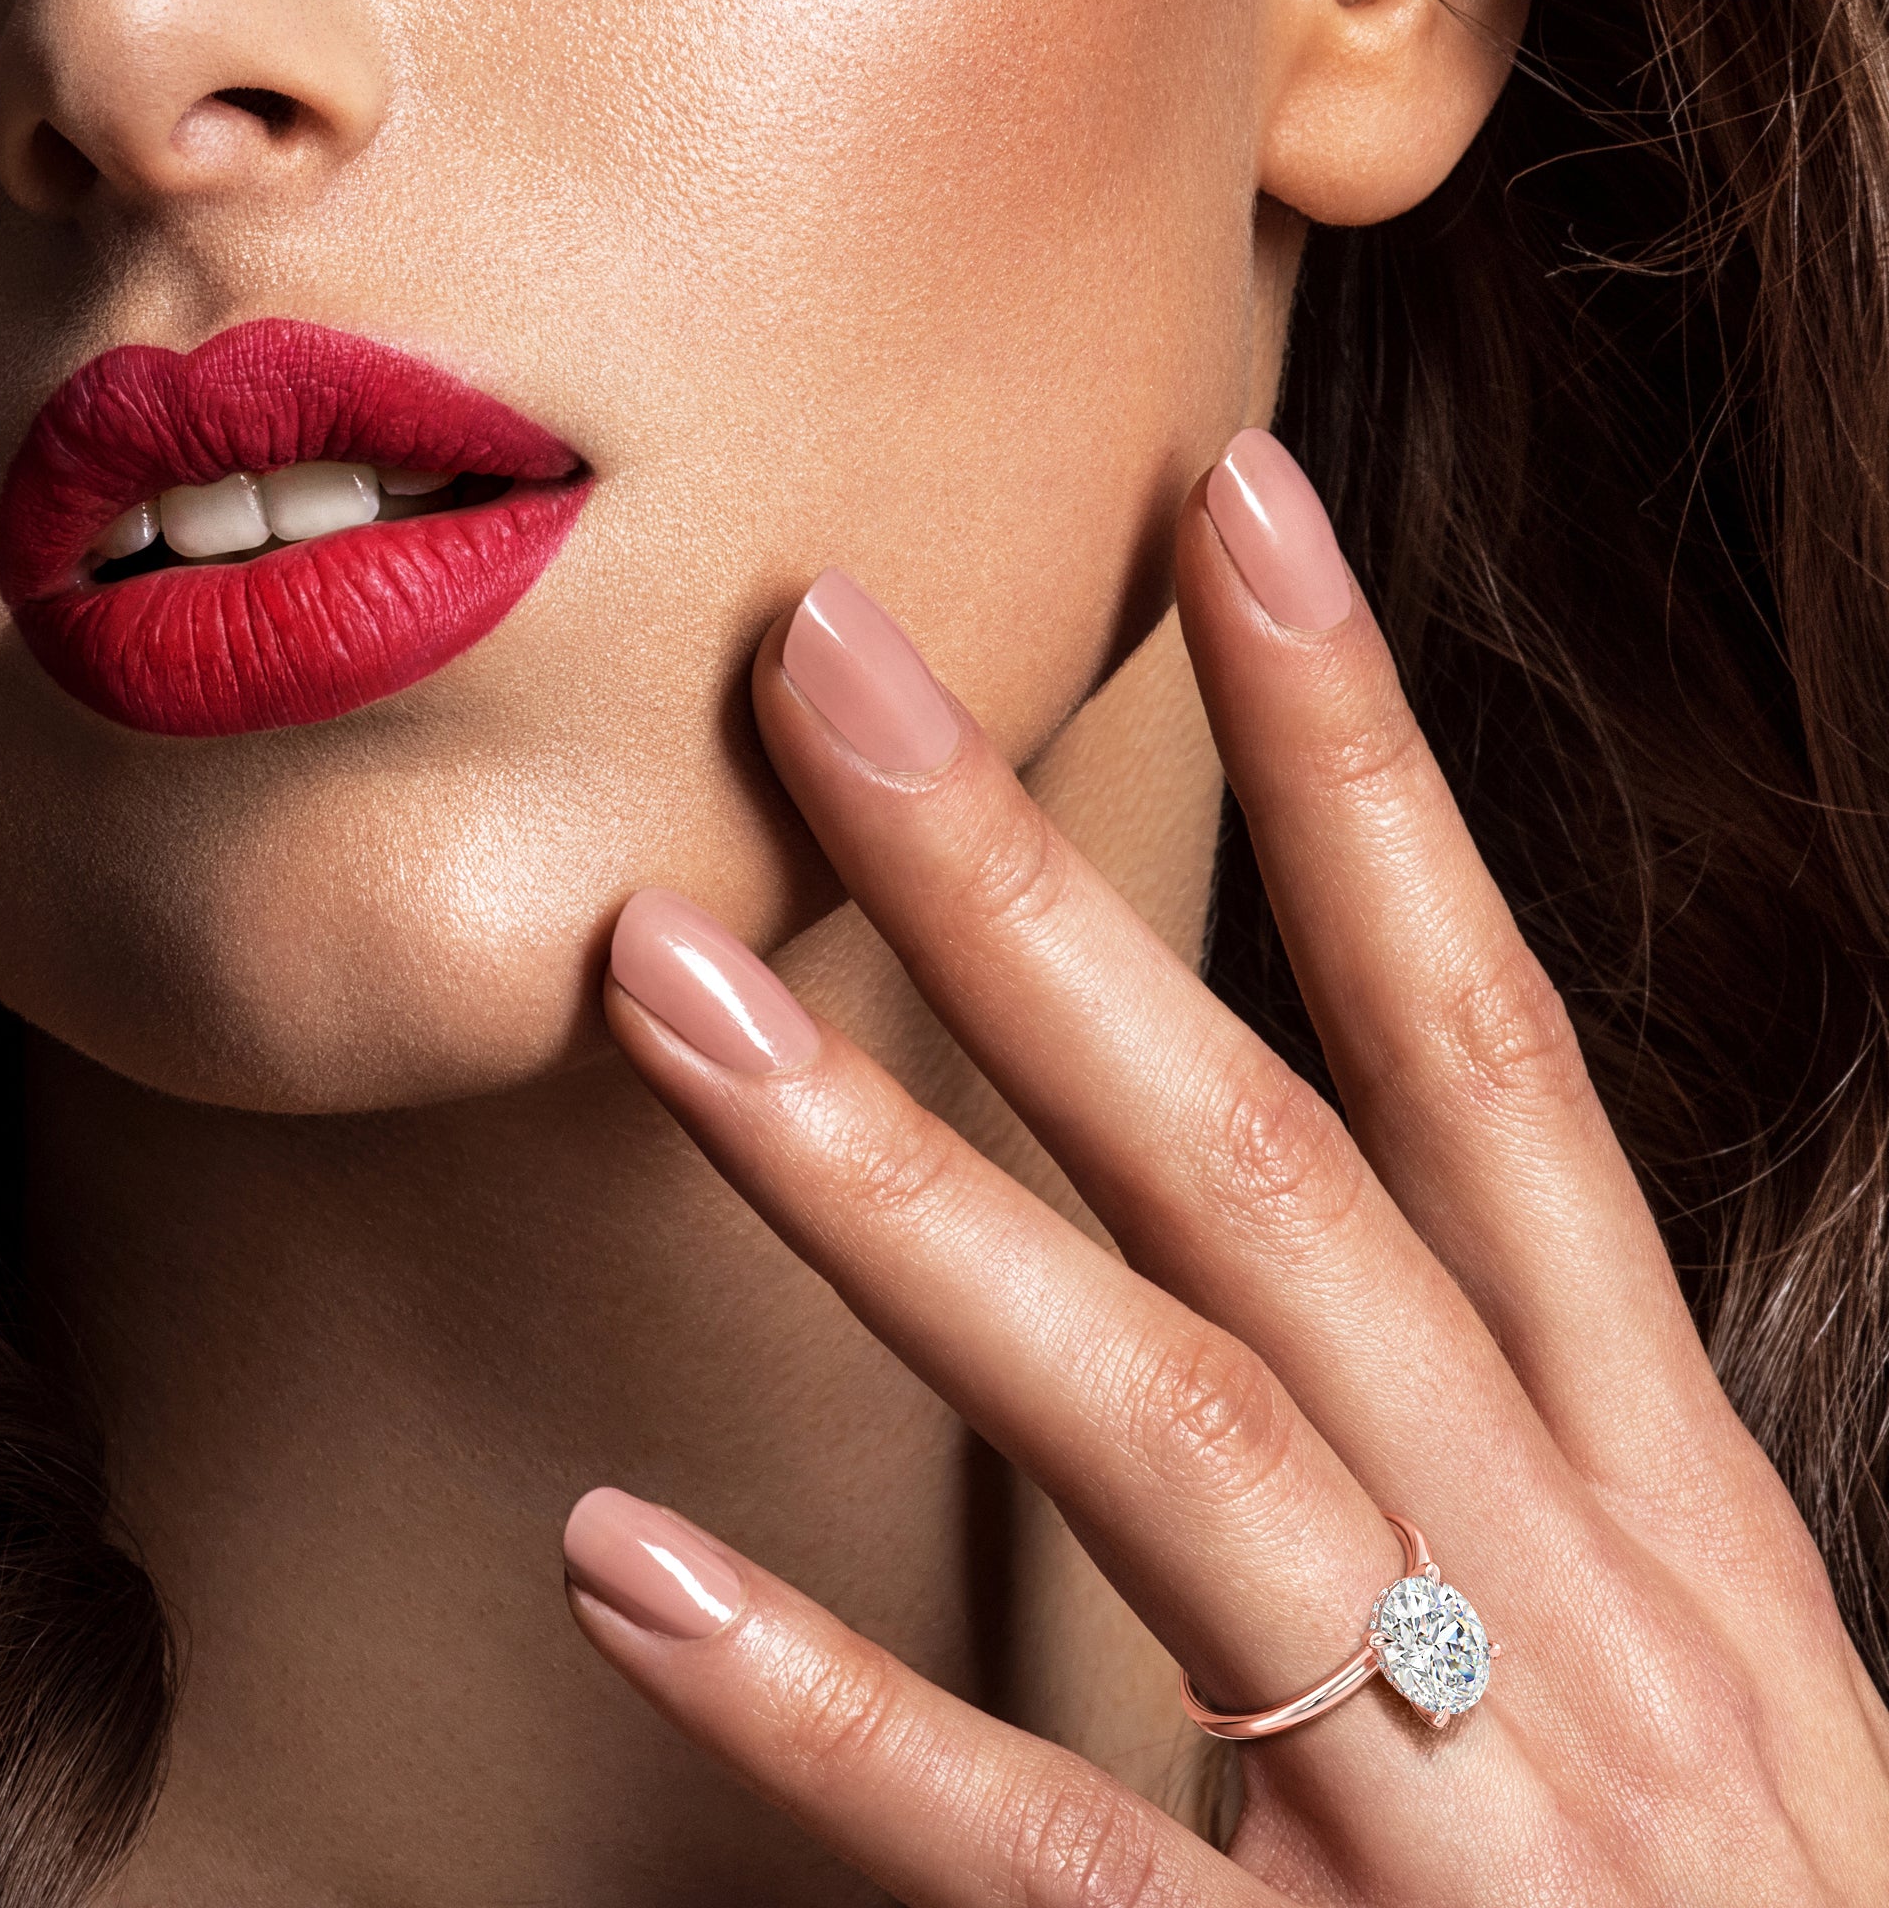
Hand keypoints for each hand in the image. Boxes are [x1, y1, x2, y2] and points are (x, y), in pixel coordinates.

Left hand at [567, 432, 1888, 1903]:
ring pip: (1160, 1425)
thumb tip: (1264, 1280)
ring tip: (669, 992)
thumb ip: (1479, 1469)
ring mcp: (1463, 1816)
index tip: (1233, 515)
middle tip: (825, 661)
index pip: (1482, 1050)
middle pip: (1269, 1166)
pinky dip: (830, 1704)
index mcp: (1643, 1488)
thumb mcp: (1665, 1660)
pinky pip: (1048, 1849)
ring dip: (893, 1190)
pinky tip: (624, 1554)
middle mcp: (1567, 1600)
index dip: (1367, 764)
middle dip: (1041, 896)